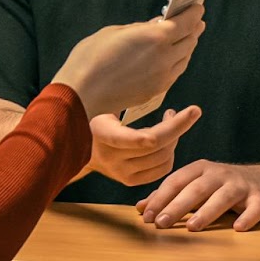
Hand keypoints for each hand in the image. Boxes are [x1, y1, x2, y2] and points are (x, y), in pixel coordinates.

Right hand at [51, 4, 203, 120]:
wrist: (81, 93)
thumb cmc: (91, 57)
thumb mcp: (114, 32)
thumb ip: (140, 28)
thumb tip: (155, 25)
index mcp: (156, 36)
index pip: (187, 22)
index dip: (194, 13)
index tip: (197, 8)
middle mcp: (165, 57)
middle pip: (190, 40)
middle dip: (194, 28)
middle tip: (195, 21)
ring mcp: (162, 76)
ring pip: (184, 59)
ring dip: (187, 46)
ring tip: (186, 38)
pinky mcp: (156, 91)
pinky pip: (174, 73)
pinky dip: (178, 62)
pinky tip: (172, 58)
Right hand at [84, 106, 201, 186]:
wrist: (75, 148)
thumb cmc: (92, 117)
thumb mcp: (102, 105)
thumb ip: (123, 99)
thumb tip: (147, 79)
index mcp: (102, 133)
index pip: (137, 138)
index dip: (166, 127)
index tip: (184, 110)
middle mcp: (111, 157)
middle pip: (157, 145)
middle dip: (177, 126)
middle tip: (184, 112)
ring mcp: (120, 172)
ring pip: (163, 158)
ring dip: (174, 138)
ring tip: (171, 121)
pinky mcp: (129, 181)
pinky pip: (162, 169)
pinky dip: (170, 153)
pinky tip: (167, 140)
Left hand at [136, 159, 259, 231]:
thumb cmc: (222, 186)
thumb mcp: (196, 185)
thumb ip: (169, 196)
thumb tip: (140, 209)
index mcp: (200, 169)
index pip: (176, 181)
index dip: (160, 198)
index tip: (146, 216)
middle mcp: (220, 174)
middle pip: (196, 189)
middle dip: (177, 206)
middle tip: (161, 223)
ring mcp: (242, 185)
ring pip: (223, 197)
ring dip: (207, 212)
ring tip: (193, 227)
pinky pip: (255, 207)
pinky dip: (248, 217)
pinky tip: (238, 228)